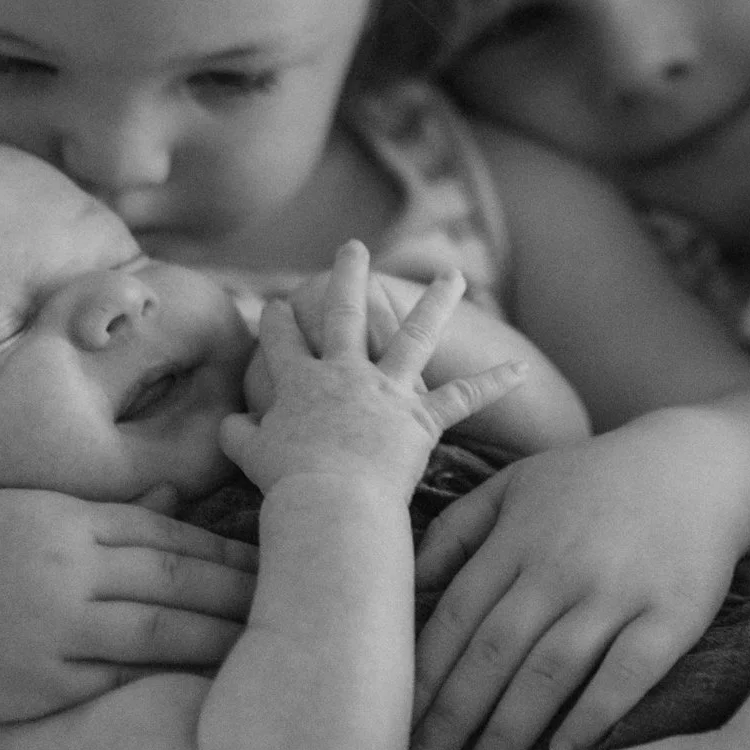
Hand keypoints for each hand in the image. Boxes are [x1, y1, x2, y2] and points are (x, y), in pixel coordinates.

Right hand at [0, 486, 257, 722]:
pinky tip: (201, 684)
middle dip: (243, 592)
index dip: (229, 547)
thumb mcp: (25, 507)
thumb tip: (179, 501)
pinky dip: (163, 681)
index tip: (277, 555)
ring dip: (219, 639)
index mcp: (66, 519)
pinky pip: (114, 682)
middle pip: (178, 579)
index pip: (171, 532)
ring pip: (159, 633)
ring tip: (267, 645)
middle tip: (299, 599)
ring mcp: (49, 631)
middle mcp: (64, 571)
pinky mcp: (33, 685)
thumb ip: (101, 512)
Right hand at [222, 242, 520, 494]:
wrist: (331, 502)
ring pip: (416, 335)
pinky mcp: (421, 419)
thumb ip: (237, 435)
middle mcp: (346, 374)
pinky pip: (465, 397)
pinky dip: (495, 383)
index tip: (274, 304)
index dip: (276, 321)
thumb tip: (227, 424)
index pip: (283, 340)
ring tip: (453, 275)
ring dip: (436, 303)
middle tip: (354, 247)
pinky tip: (522, 368)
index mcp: (302, 382)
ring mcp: (387, 392)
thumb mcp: (250, 455)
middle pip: (346, 313)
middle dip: (348, 276)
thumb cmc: (287, 484)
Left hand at [407, 412, 749, 749]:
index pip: (455, 618)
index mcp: (518, 536)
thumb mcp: (517, 484)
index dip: (423, 678)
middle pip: (494, 653)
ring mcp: (618, 590)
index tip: (395, 729)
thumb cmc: (595, 482)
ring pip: (550, 672)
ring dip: (507, 734)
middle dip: (452, 720)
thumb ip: (457, 530)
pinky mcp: (672, 612)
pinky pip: (626, 673)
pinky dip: (591, 716)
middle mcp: (562, 565)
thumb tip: (405, 588)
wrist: (700, 466)